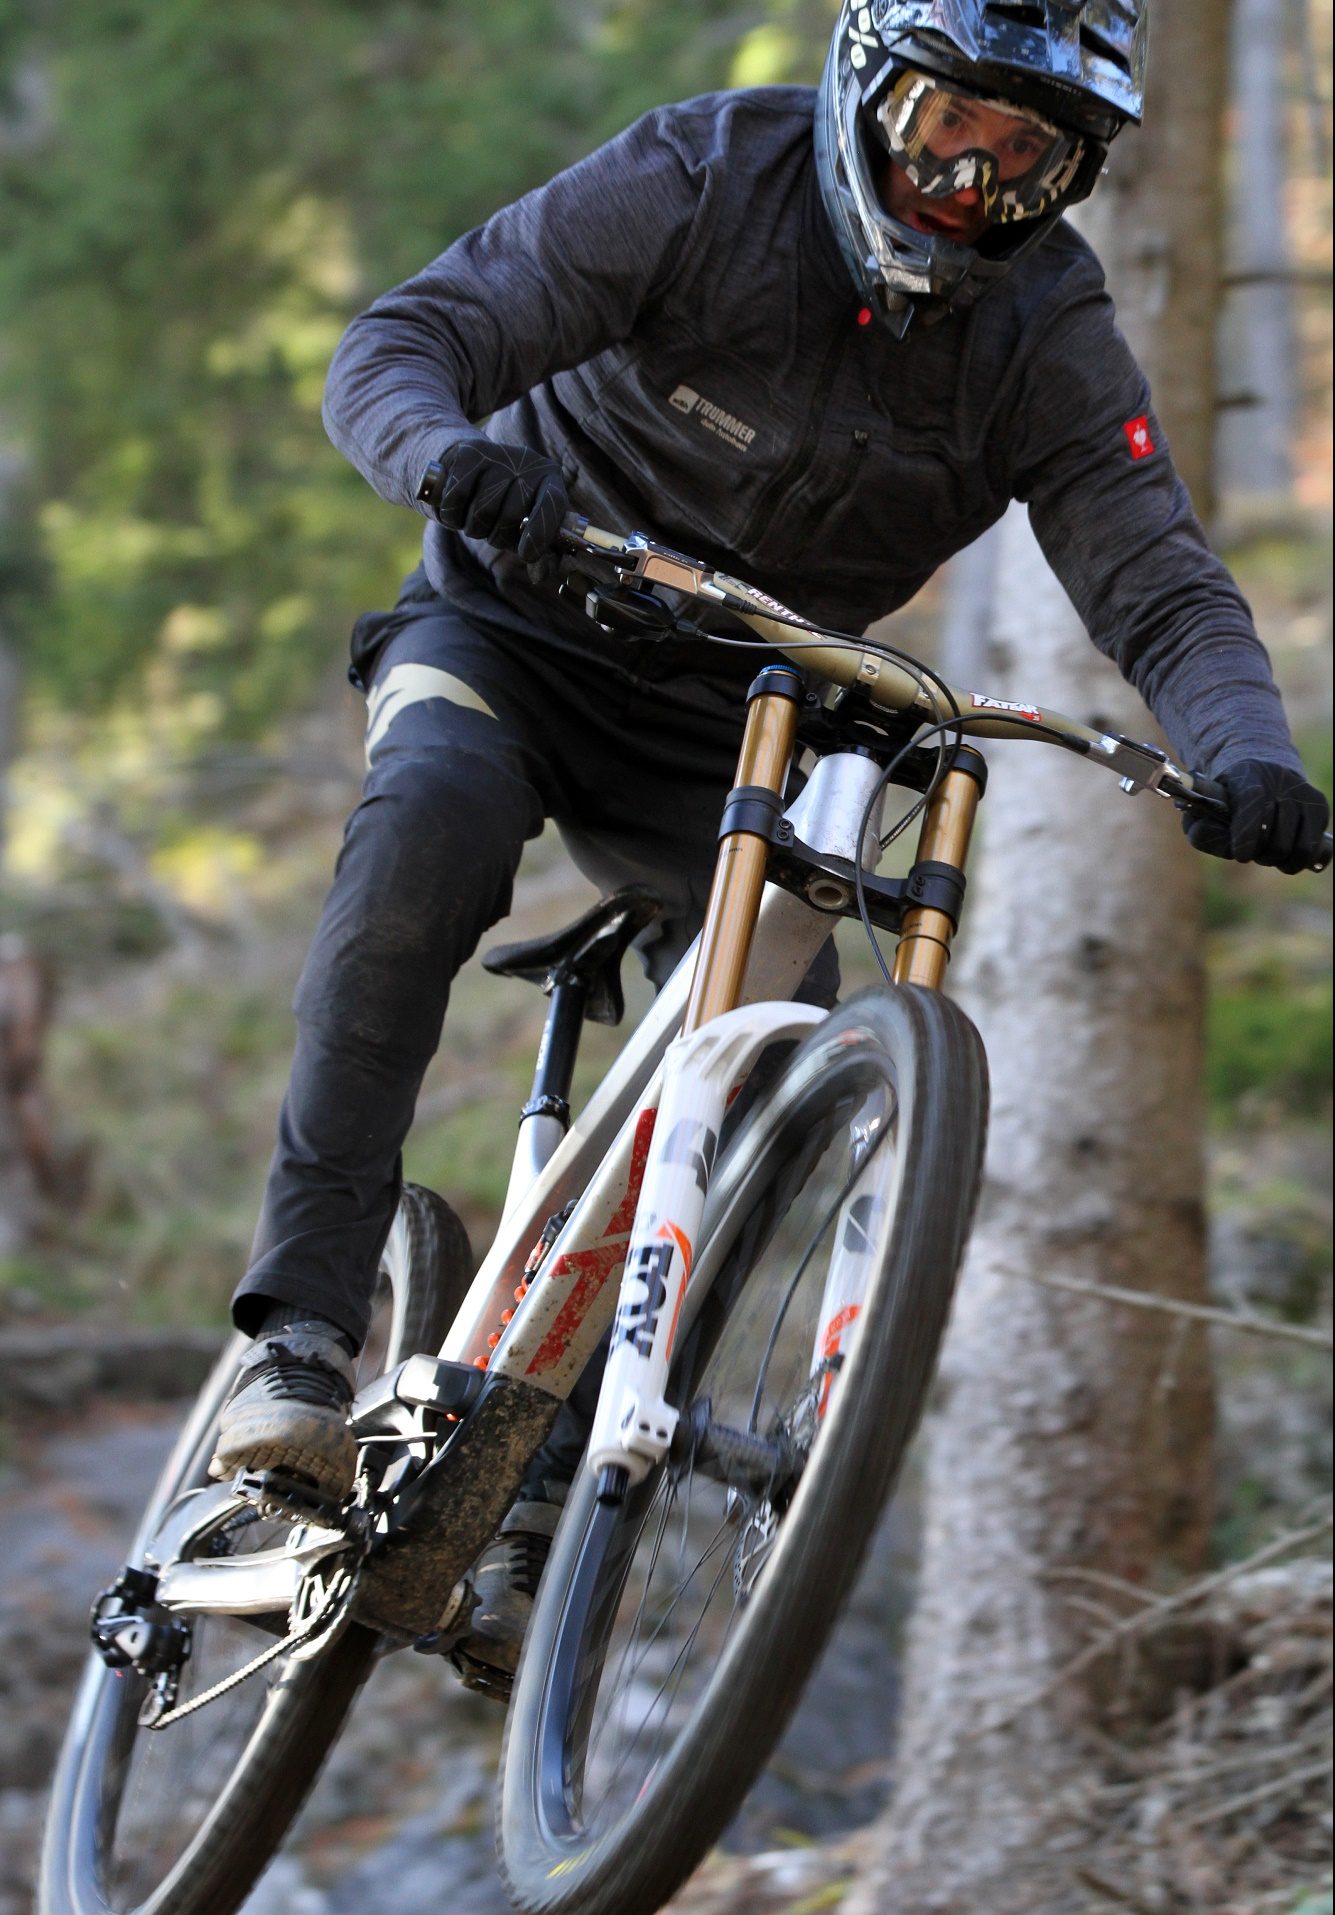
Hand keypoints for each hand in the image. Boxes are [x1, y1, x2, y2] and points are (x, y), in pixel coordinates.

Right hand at [417, 433, 567, 564]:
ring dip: (474, 528)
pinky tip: (456, 512)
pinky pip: (457, 498)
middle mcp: (528, 462)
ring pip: (482, 510)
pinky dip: (453, 516)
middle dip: (497, 536)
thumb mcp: (525, 526)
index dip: (540, 534)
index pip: (553, 504)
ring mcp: (498, 455)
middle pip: (511, 514)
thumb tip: (539, 576)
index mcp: (551, 479)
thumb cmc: (505, 504)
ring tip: (475, 521)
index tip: (526, 555)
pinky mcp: (469, 452)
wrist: (469, 467)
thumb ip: (538, 553)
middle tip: (492, 533)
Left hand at [1184, 759, 1329, 873]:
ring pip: (1295, 846)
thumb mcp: (1203, 811)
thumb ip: (1201, 830)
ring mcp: (1302, 793)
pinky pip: (1312, 849)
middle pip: (1273, 834)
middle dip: (1259, 852)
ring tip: (1265, 853)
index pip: (1252, 799)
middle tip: (1250, 851)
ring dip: (1276, 859)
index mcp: (1246, 774)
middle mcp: (1278, 779)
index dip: (1246, 831)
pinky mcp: (1319, 806)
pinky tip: (1284, 858)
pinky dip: (1296, 861)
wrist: (1262, 777)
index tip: (1241, 856)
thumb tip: (1220, 846)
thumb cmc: (1226, 802)